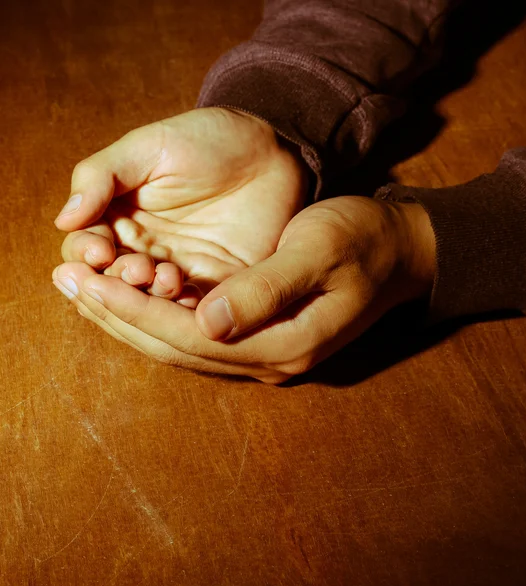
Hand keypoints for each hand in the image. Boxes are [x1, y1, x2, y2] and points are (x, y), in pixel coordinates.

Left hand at [53, 195, 435, 383]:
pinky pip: (198, 337)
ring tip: (84, 289)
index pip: (189, 335)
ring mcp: (268, 354)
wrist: (399, 250)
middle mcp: (271, 360)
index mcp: (285, 342)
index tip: (83, 281)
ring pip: (182, 347)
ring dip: (131, 320)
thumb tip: (206, 323)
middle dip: (118, 318)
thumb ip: (266, 289)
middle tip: (65, 283)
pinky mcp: (265, 339)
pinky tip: (131, 297)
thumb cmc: (362, 240)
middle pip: (177, 349)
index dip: (132, 310)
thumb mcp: (319, 251)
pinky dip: (159, 318)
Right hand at [55, 108, 306, 296]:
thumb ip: (103, 176)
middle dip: (118, 285)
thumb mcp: (151, 147)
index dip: (86, 257)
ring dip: (149, 301)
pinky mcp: (215, 288)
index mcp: (119, 220)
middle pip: (112, 287)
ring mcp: (179, 274)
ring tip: (167, 278)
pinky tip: (190, 297)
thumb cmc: (209, 141)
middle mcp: (144, 253)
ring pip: (149, 307)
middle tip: (140, 269)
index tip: (99, 252)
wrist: (271, 153)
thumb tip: (63, 219)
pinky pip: (192, 312)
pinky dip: (185, 313)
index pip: (85, 252)